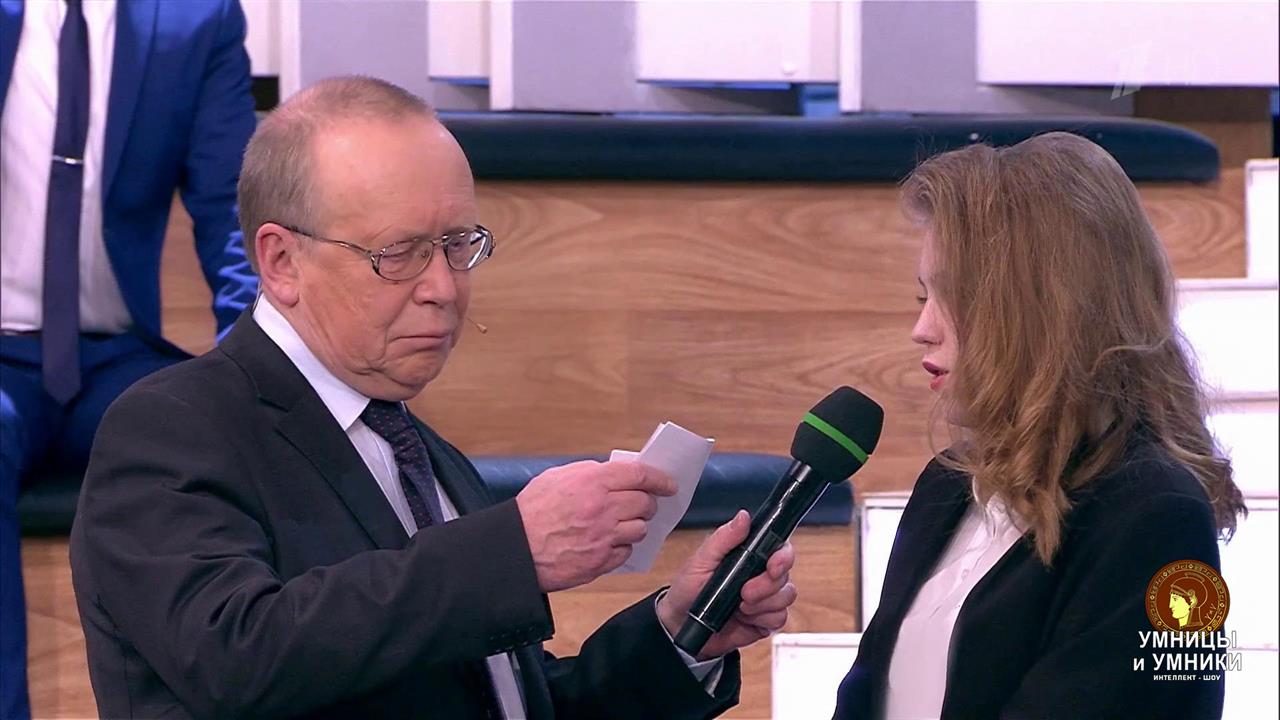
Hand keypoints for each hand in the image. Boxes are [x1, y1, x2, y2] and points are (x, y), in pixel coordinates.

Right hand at [517, 460, 676, 591]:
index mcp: (593, 481)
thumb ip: (590, 473)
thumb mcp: (558, 477)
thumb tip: (617, 474)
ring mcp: (604, 536)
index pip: (640, 475)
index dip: (660, 479)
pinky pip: (625, 552)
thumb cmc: (532, 511)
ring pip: (640, 529)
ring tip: (621, 525)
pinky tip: (608, 543)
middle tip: (641, 504)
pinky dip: (621, 547)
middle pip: (645, 503)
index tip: (669, 484)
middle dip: (647, 503)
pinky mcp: (601, 561)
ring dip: (635, 526)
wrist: (516, 548)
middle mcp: (604, 508)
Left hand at [656, 510, 797, 660]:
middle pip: (785, 575)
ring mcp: (765, 598)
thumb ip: (724, 538)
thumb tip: (743, 517)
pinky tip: (745, 618)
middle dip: (766, 585)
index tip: (772, 566)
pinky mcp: (765, 621)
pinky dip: (763, 619)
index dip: (783, 557)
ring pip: (786, 597)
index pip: (780, 549)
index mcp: (749, 556)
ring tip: (740, 607)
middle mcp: (761, 574)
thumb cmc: (688, 588)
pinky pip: (779, 619)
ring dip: (763, 604)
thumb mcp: (701, 560)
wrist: (680, 623)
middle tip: (744, 592)